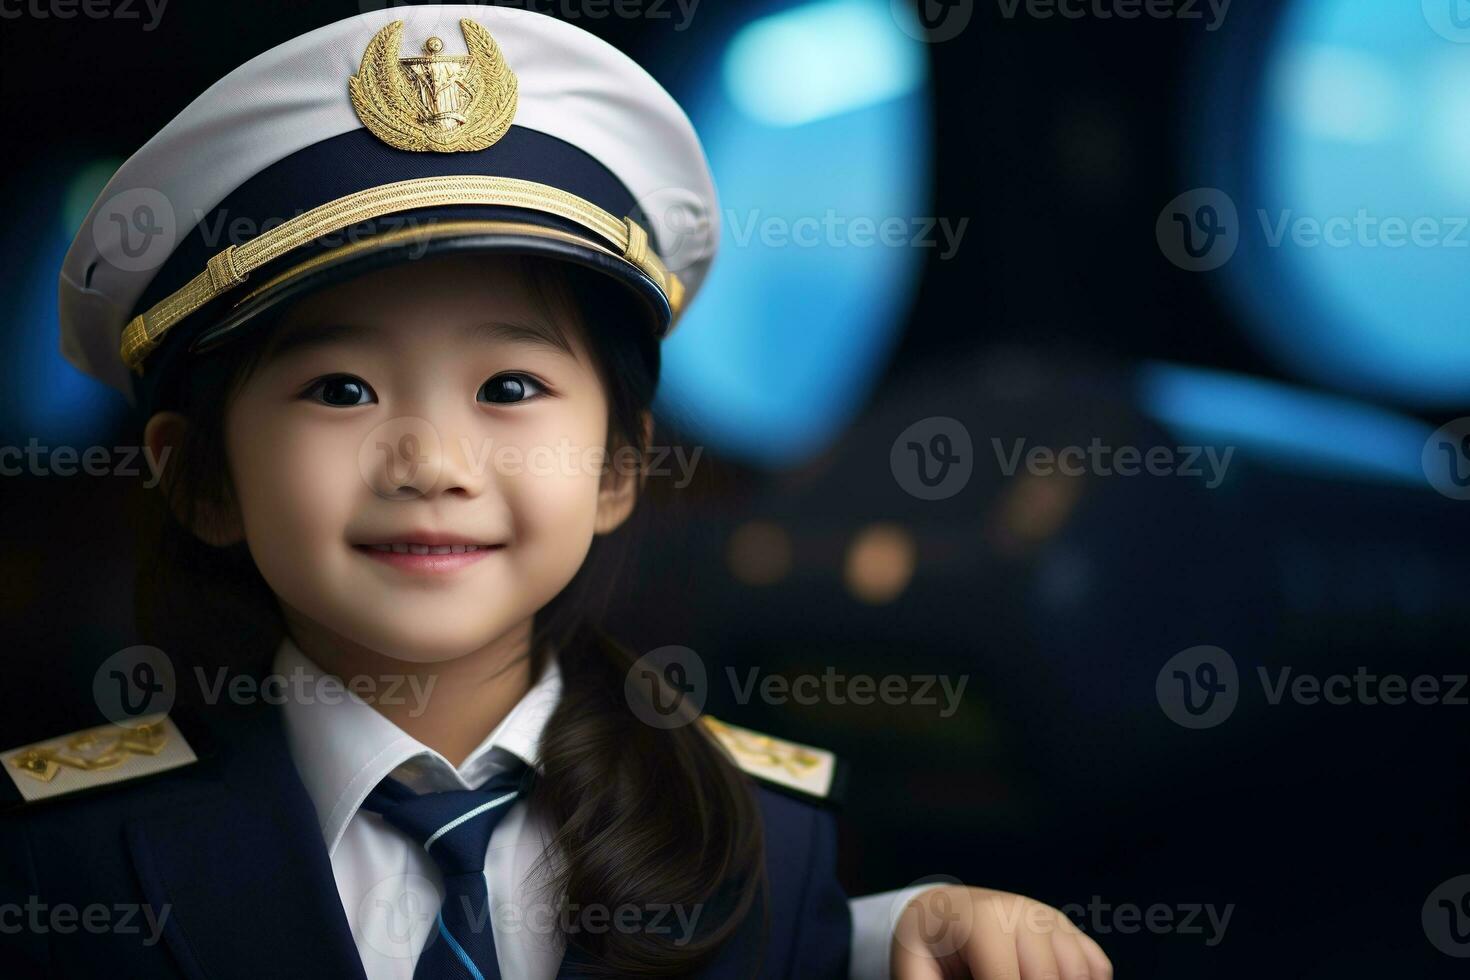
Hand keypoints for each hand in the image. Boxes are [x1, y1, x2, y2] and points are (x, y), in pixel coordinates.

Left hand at [891, 886, 1112, 979]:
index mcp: (981, 920)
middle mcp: (1022, 912)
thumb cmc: (926, 948)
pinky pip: (1097, 968)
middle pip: (1048, 977)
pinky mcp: (1068, 930)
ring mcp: (1049, 918)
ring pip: (1079, 973)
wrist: (942, 913)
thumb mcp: (914, 970)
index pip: (1006, 979)